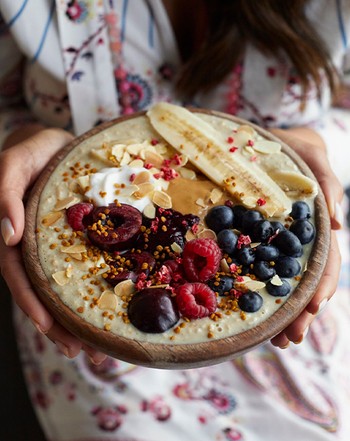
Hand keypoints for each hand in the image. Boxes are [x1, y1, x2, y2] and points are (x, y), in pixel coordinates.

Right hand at [0, 127, 106, 363]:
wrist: (57, 142)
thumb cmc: (32, 151)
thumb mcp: (13, 164)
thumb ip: (4, 195)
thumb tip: (7, 236)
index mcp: (17, 235)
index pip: (19, 276)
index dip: (32, 303)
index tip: (49, 328)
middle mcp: (37, 247)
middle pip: (46, 292)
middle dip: (61, 325)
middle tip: (84, 353)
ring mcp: (59, 247)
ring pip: (67, 287)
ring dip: (80, 317)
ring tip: (101, 347)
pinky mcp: (82, 240)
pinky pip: (90, 267)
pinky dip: (97, 289)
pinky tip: (116, 306)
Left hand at [269, 128, 342, 347]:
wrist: (262, 140)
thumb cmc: (290, 144)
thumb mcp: (310, 153)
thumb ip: (325, 180)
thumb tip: (338, 223)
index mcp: (316, 224)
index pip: (326, 259)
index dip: (321, 284)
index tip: (312, 307)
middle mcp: (298, 239)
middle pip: (306, 280)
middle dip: (302, 311)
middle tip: (291, 339)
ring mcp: (276, 244)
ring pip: (285, 283)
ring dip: (284, 314)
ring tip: (278, 341)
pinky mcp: (254, 242)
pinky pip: (257, 271)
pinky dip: (259, 295)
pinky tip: (258, 318)